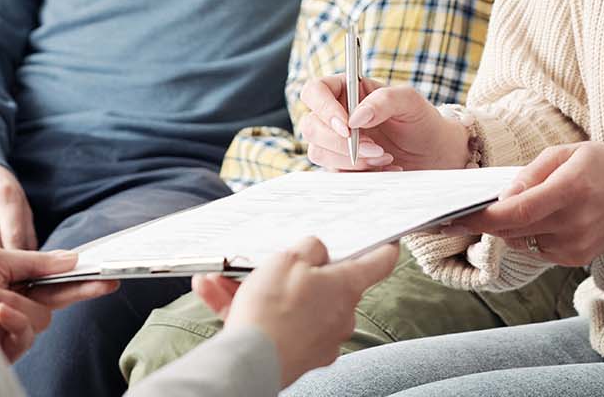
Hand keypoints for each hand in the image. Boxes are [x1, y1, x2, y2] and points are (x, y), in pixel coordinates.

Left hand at [0, 247, 119, 361]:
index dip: (82, 279)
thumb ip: (36, 262)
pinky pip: (25, 333)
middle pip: (56, 301)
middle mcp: (13, 303)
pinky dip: (13, 318)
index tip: (109, 276)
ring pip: (41, 318)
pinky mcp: (3, 348)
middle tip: (102, 283)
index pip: (54, 280)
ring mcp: (8, 327)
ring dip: (19, 304)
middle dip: (75, 290)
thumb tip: (73, 259)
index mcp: (12, 279)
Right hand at [188, 238, 399, 387]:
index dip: (383, 248)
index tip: (390, 241)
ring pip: (291, 305)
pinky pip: (273, 325)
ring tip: (222, 277)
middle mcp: (340, 315)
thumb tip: (317, 252)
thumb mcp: (289, 259)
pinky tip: (213, 292)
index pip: (377, 263)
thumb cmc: (275, 308)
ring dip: (259, 290)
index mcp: (346, 287)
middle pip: (324, 285)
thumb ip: (309, 248)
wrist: (252, 362)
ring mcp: (319, 338)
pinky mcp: (296, 354)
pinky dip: (247, 310)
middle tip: (269, 259)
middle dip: (293, 271)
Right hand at [299, 74, 469, 171]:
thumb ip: (383, 100)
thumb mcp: (409, 101)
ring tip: (385, 157)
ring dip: (352, 160)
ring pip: (318, 152)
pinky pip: (335, 173)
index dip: (323, 108)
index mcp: (346, 90)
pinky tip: (385, 169)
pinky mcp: (342, 166)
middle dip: (341, 142)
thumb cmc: (421, 120)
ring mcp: (336, 142)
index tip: (347, 126)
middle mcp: (335, 115)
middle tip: (375, 148)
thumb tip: (355, 117)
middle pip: (311, 126)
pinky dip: (359, 174)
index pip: (315, 91)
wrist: (434, 152)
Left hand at [443, 142, 603, 269]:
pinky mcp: (574, 259)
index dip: (480, 219)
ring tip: (531, 203)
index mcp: (570, 190)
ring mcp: (575, 246)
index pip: (515, 213)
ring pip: (520, 240)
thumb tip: (502, 198)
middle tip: (461, 213)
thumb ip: (531, 173)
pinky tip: (549, 217)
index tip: (452, 219)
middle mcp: (572, 223)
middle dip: (485, 222)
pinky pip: (536, 248)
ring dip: (511, 225)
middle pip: (511, 231)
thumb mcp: (569, 153)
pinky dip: (530, 234)